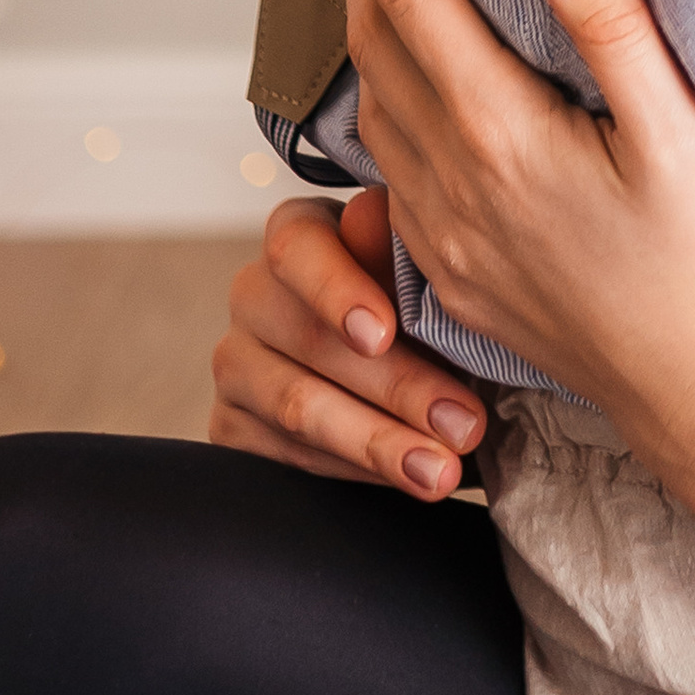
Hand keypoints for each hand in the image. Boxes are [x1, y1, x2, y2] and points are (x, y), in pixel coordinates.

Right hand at [208, 184, 488, 500]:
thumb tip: (373, 213)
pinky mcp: (231, 426)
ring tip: (440, 471)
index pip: (298, 250)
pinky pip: (284, 457)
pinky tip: (401, 480)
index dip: (337, 291)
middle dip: (397, 389)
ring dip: (378, 444)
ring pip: (296, 407)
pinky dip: (351, 473)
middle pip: (308, 341)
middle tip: (463, 425)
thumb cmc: (423, 311)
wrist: (413, 376)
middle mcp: (255, 294)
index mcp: (300, 236)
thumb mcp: (427, 280)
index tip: (383, 333)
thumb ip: (401, 253)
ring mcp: (236, 363)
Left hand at [343, 0, 694, 508]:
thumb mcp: (682, 141)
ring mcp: (442, 231)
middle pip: (372, 34)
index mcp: (501, 138)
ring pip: (370, 96)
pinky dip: (382, 86)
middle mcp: (450, 184)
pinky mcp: (450, 265)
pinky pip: (387, 156)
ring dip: (365, 10)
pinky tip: (408, 65)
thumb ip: (615, 32)